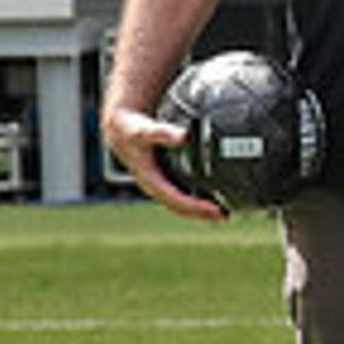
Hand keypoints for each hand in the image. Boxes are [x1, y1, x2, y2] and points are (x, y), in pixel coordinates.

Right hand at [103, 102, 224, 221]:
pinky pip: (180, 194)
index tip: (215, 210)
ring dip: (200, 209)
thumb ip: (162, 133)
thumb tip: (184, 136)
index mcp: (149, 178)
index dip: (195, 206)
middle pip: (179, 206)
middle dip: (201, 213)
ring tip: (224, 212)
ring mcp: (159, 183)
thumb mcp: (144, 130)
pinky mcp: (164, 178)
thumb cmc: (129, 130)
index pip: (174, 199)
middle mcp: (154, 184)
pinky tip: (212, 199)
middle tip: (225, 215)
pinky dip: (196, 199)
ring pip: (180, 203)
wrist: (119, 127)